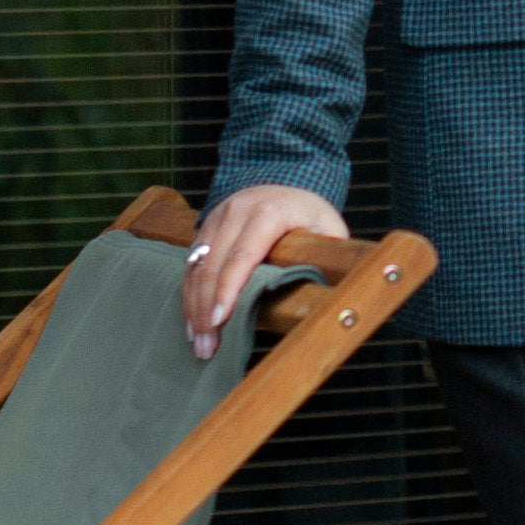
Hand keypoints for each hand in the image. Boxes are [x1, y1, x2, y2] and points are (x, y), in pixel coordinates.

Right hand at [183, 184, 347, 357]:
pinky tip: (192, 321)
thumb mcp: (327, 226)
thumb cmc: (309, 211)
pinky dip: (190, 294)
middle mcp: (237, 212)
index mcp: (268, 212)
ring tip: (198, 342)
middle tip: (206, 347)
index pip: (243, 255)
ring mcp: (217, 217)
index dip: (229, 289)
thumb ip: (327, 256)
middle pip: (213, 265)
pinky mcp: (205, 227)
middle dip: (206, 310)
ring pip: (197, 267)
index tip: (219, 320)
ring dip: (193, 307)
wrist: (284, 177)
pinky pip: (192, 263)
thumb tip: (335, 292)